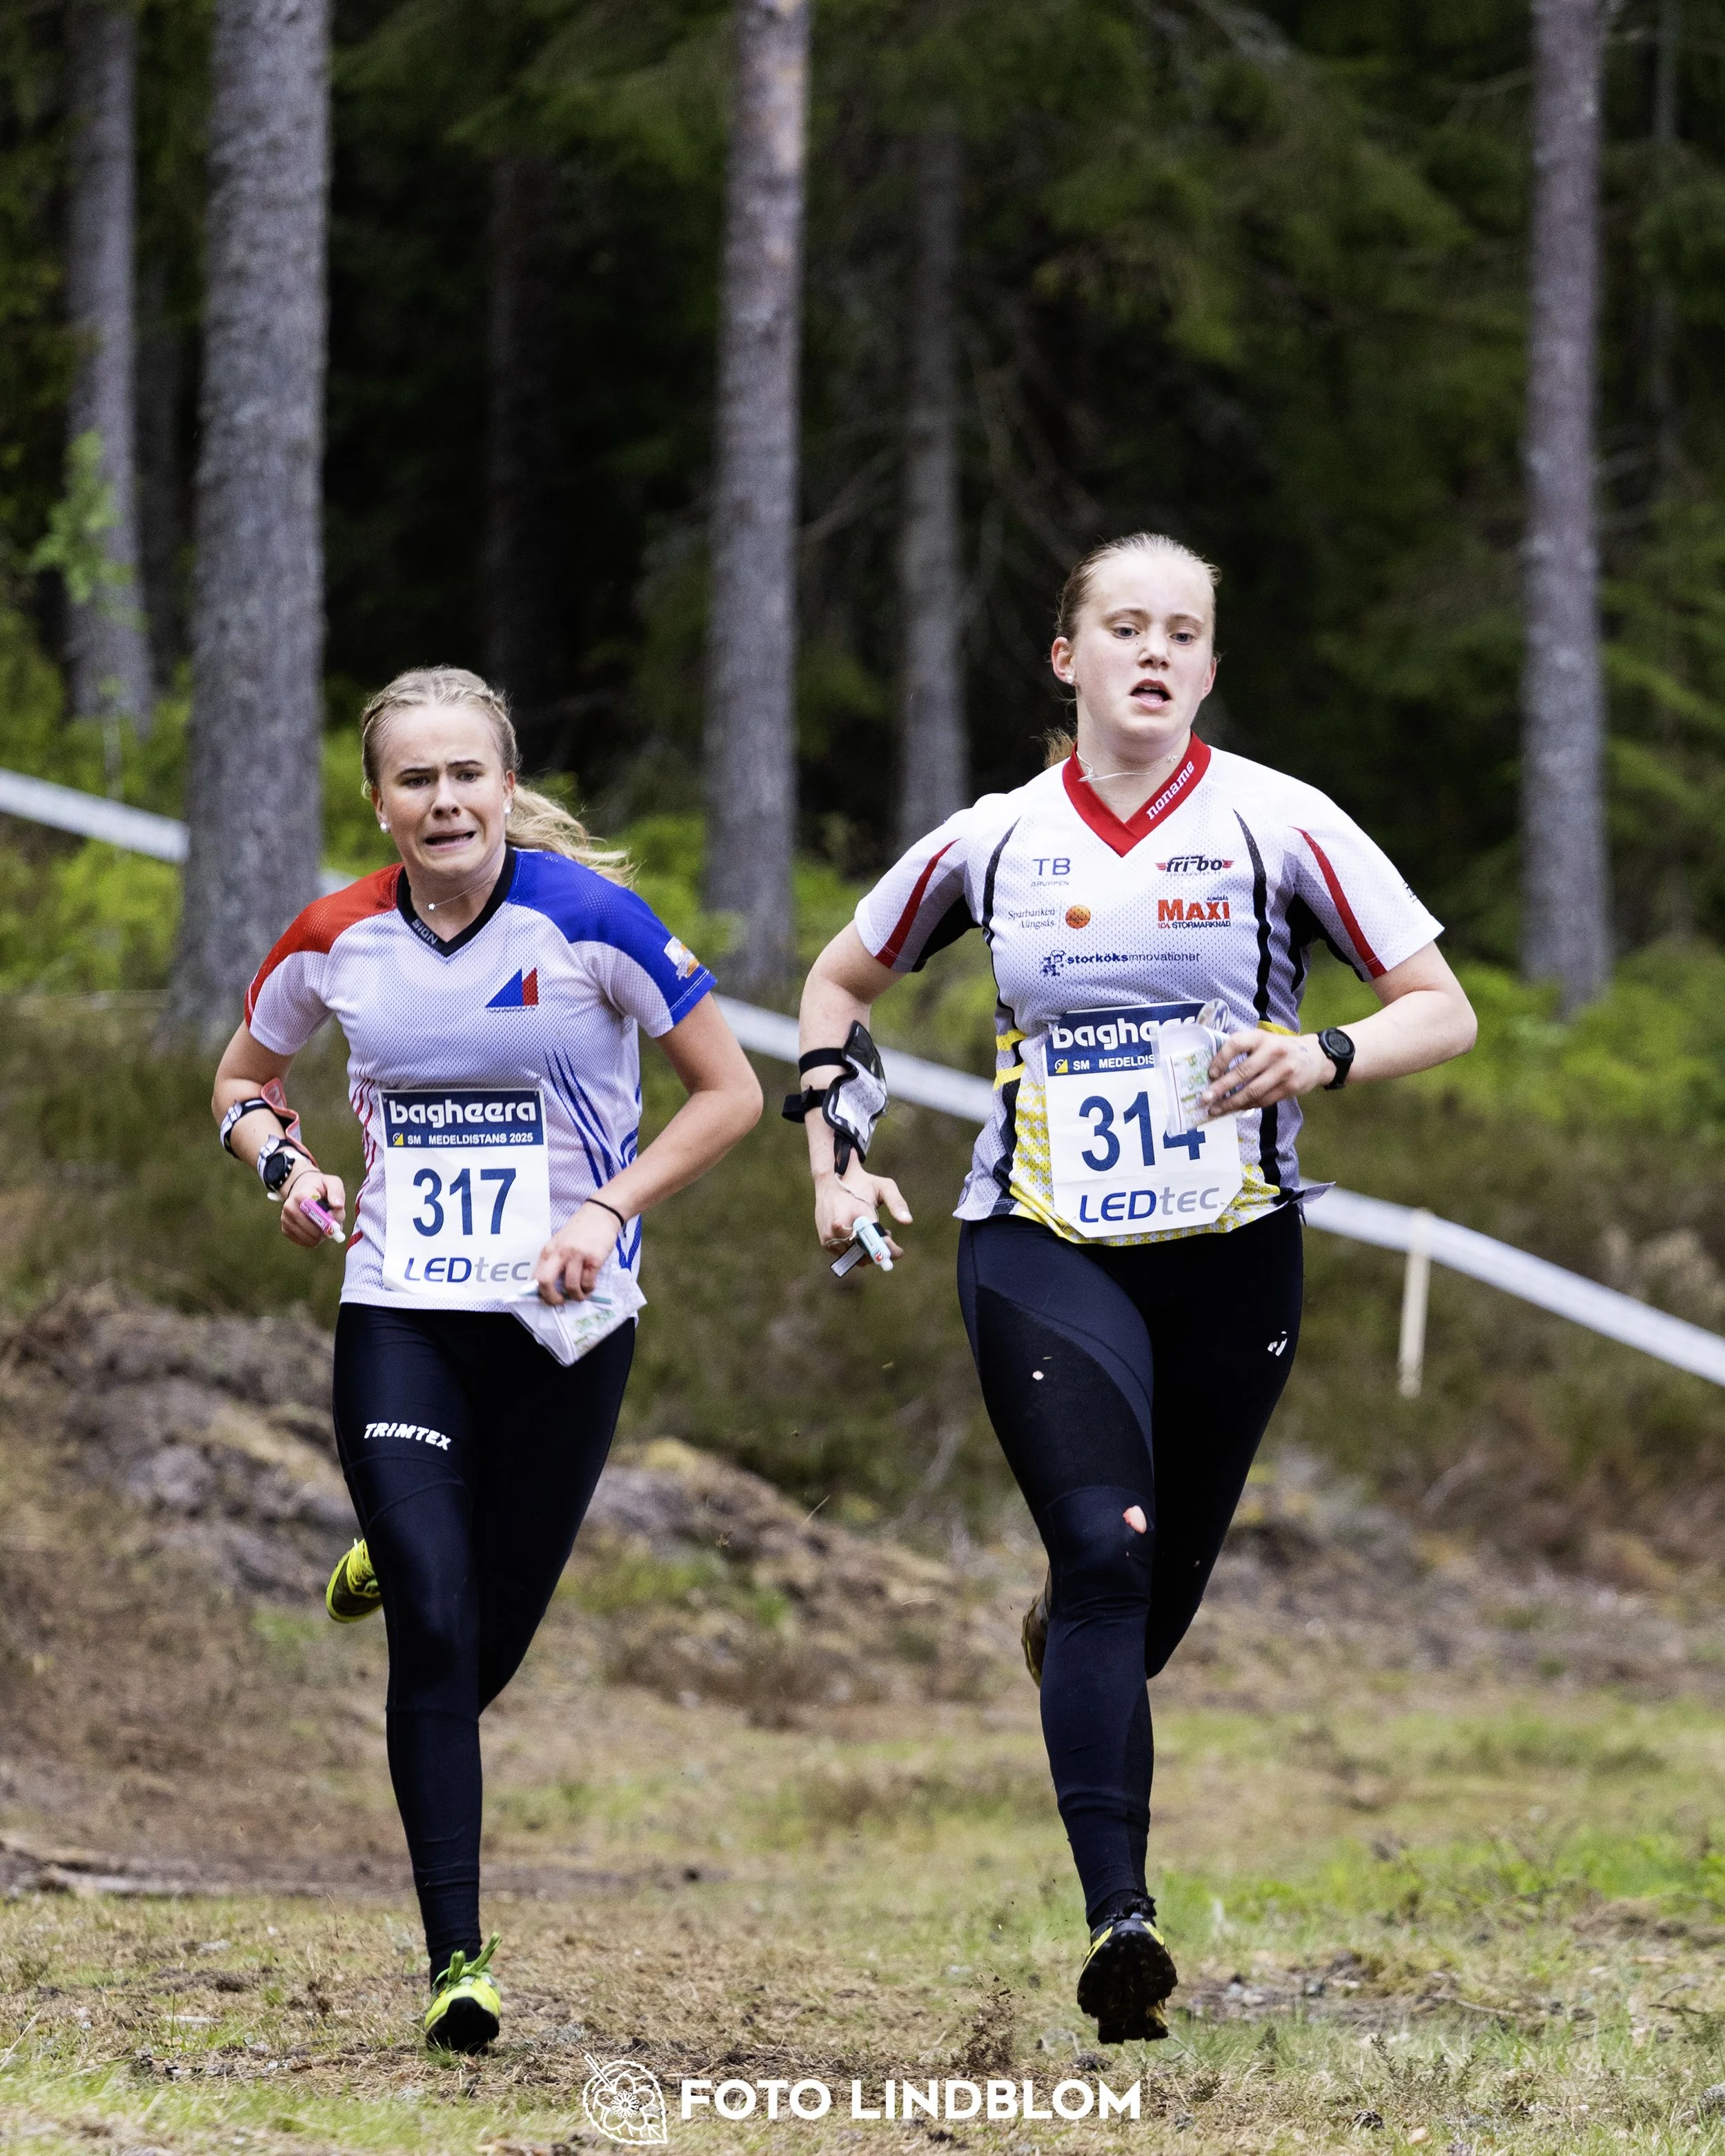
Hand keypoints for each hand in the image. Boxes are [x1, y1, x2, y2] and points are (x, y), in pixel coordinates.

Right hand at [281, 1166, 346, 1248]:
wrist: (301, 1187)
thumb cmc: (320, 1186)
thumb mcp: (332, 1182)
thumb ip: (336, 1192)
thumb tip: (338, 1205)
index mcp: (301, 1195)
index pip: (314, 1214)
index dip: (327, 1222)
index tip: (336, 1225)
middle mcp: (290, 1208)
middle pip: (313, 1230)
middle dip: (327, 1230)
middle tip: (334, 1226)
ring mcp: (286, 1220)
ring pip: (310, 1239)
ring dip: (322, 1236)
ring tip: (325, 1224)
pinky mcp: (285, 1230)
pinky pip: (306, 1242)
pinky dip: (315, 1239)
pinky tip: (317, 1228)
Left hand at [535, 1200, 624, 1304]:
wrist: (600, 1214)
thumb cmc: (580, 1230)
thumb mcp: (560, 1242)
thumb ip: (554, 1259)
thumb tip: (548, 1284)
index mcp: (549, 1250)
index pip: (536, 1276)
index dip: (540, 1292)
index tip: (547, 1298)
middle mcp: (560, 1253)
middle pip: (546, 1282)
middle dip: (552, 1298)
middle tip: (560, 1302)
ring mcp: (577, 1256)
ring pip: (571, 1286)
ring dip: (577, 1296)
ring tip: (581, 1295)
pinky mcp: (593, 1259)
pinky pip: (588, 1282)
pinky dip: (589, 1288)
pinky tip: (590, 1285)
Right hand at [814, 1168, 911, 1257]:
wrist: (832, 1181)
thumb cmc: (862, 1183)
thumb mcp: (884, 1187)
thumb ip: (897, 1203)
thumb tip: (908, 1221)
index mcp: (855, 1213)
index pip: (873, 1240)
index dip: (887, 1250)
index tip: (899, 1252)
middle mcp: (839, 1227)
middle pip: (865, 1254)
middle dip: (880, 1250)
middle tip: (887, 1236)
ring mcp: (829, 1236)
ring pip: (856, 1258)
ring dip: (868, 1251)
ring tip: (874, 1233)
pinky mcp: (825, 1242)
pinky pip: (846, 1255)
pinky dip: (856, 1250)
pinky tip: (861, 1236)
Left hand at [1199, 1029, 1333, 1116]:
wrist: (1315, 1057)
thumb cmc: (1280, 1049)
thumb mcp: (1263, 1041)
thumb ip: (1244, 1049)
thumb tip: (1214, 1071)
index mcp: (1261, 1037)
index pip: (1236, 1044)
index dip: (1221, 1059)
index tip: (1210, 1074)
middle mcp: (1273, 1052)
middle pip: (1243, 1072)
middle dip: (1221, 1088)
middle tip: (1205, 1099)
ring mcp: (1283, 1070)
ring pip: (1253, 1091)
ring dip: (1232, 1103)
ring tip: (1216, 1109)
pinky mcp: (1290, 1087)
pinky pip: (1263, 1100)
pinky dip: (1247, 1106)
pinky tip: (1235, 1109)